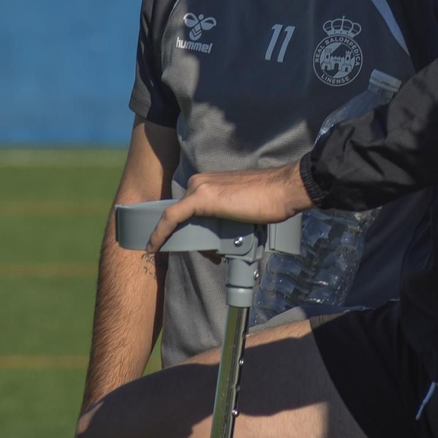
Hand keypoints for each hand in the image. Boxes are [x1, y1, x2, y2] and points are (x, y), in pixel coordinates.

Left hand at [145, 162, 312, 253]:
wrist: (283, 190)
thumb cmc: (269, 201)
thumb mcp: (241, 209)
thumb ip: (225, 216)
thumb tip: (218, 238)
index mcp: (209, 182)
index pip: (189, 208)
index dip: (186, 228)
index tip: (187, 244)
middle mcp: (200, 181)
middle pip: (184, 215)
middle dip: (193, 238)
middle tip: (212, 256)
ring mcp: (199, 188)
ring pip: (181, 219)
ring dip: (191, 242)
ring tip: (212, 256)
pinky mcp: (200, 197)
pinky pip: (171, 217)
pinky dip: (160, 232)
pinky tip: (154, 245)